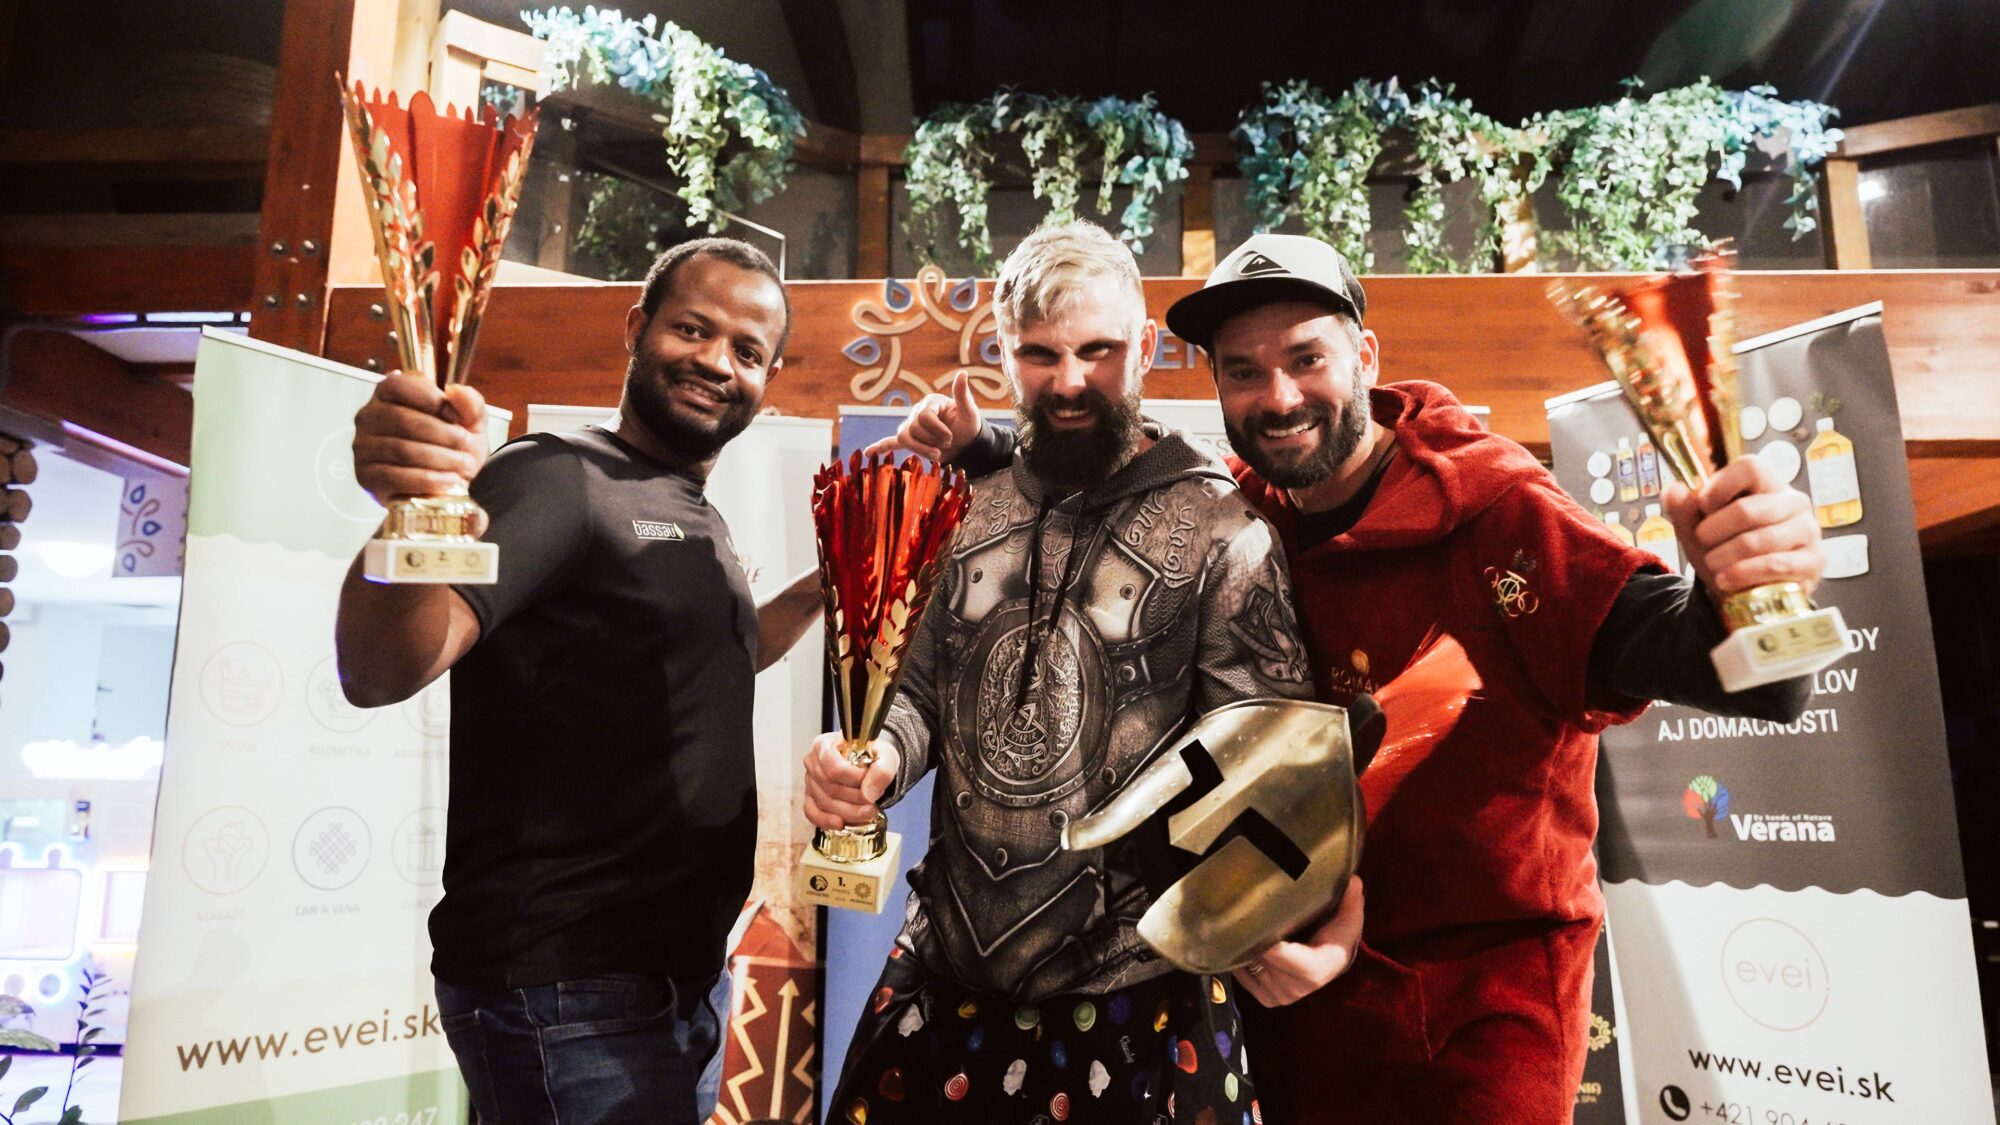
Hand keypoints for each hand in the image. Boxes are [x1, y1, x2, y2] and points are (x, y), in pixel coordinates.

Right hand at [352, 371, 487, 509]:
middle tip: (466, 444)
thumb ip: (470, 403)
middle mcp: (369, 417)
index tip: (456, 416)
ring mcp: (363, 447)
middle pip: (402, 420)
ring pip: (402, 450)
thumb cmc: (452, 445)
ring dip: (440, 458)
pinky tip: (449, 481)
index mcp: (388, 394)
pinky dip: (428, 480)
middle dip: (442, 433)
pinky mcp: (367, 477)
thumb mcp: (470, 422)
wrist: (449, 482)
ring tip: (464, 464)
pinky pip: (396, 477)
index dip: (431, 399)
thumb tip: (456, 391)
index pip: (398, 385)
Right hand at [802, 731, 899, 831]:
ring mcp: (810, 781)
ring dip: (849, 812)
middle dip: (855, 799)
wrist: (869, 763)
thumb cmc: (873, 755)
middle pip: (830, 787)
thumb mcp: (886, 756)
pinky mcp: (810, 798)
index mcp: (825, 744)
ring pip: (824, 803)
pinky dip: (826, 821)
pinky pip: (812, 813)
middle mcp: (812, 761)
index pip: (835, 768)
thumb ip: (883, 770)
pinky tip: (841, 824)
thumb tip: (868, 794)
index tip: (870, 781)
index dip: (854, 780)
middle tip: (874, 802)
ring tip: (868, 811)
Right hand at [861, 370, 982, 461]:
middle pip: (913, 428)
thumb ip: (962, 395)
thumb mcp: (969, 412)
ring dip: (920, 449)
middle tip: (947, 445)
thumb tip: (962, 373)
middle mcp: (918, 411)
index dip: (937, 430)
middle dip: (932, 440)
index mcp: (930, 402)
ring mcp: (912, 426)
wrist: (967, 444)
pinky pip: (891, 442)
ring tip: (935, 455)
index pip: (923, 416)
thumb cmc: (968, 426)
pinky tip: (868, 453)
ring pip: (905, 438)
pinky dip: (880, 447)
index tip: (950, 438)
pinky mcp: (910, 440)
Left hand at [1233, 876, 1363, 1006]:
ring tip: (1237, 923)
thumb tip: (1353, 880)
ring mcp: (1280, 996)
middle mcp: (1295, 988)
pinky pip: (1243, 977)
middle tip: (1237, 909)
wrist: (1335, 962)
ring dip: (1243, 946)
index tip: (1247, 914)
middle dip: (1248, 935)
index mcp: (1313, 969)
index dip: (1260, 934)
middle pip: (1259, 957)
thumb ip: (1350, 900)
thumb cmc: (1340, 936)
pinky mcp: (1268, 1000)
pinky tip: (1242, 942)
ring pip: (1249, 966)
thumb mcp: (1349, 917)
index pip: (1277, 952)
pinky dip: (1241, 960)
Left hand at [1663, 457, 1822, 598]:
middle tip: (1702, 541)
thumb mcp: (1697, 530)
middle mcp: (1794, 503)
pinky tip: (1725, 579)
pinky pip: (1774, 565)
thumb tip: (1674, 490)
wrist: (1748, 592)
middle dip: (1713, 530)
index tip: (1703, 505)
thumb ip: (1683, 510)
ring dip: (1723, 556)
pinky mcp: (1812, 561)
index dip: (1720, 485)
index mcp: (1768, 485)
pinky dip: (1742, 574)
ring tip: (1712, 563)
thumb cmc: (1726, 551)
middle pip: (1747, 509)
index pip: (1750, 467)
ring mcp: (1807, 531)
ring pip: (1757, 540)